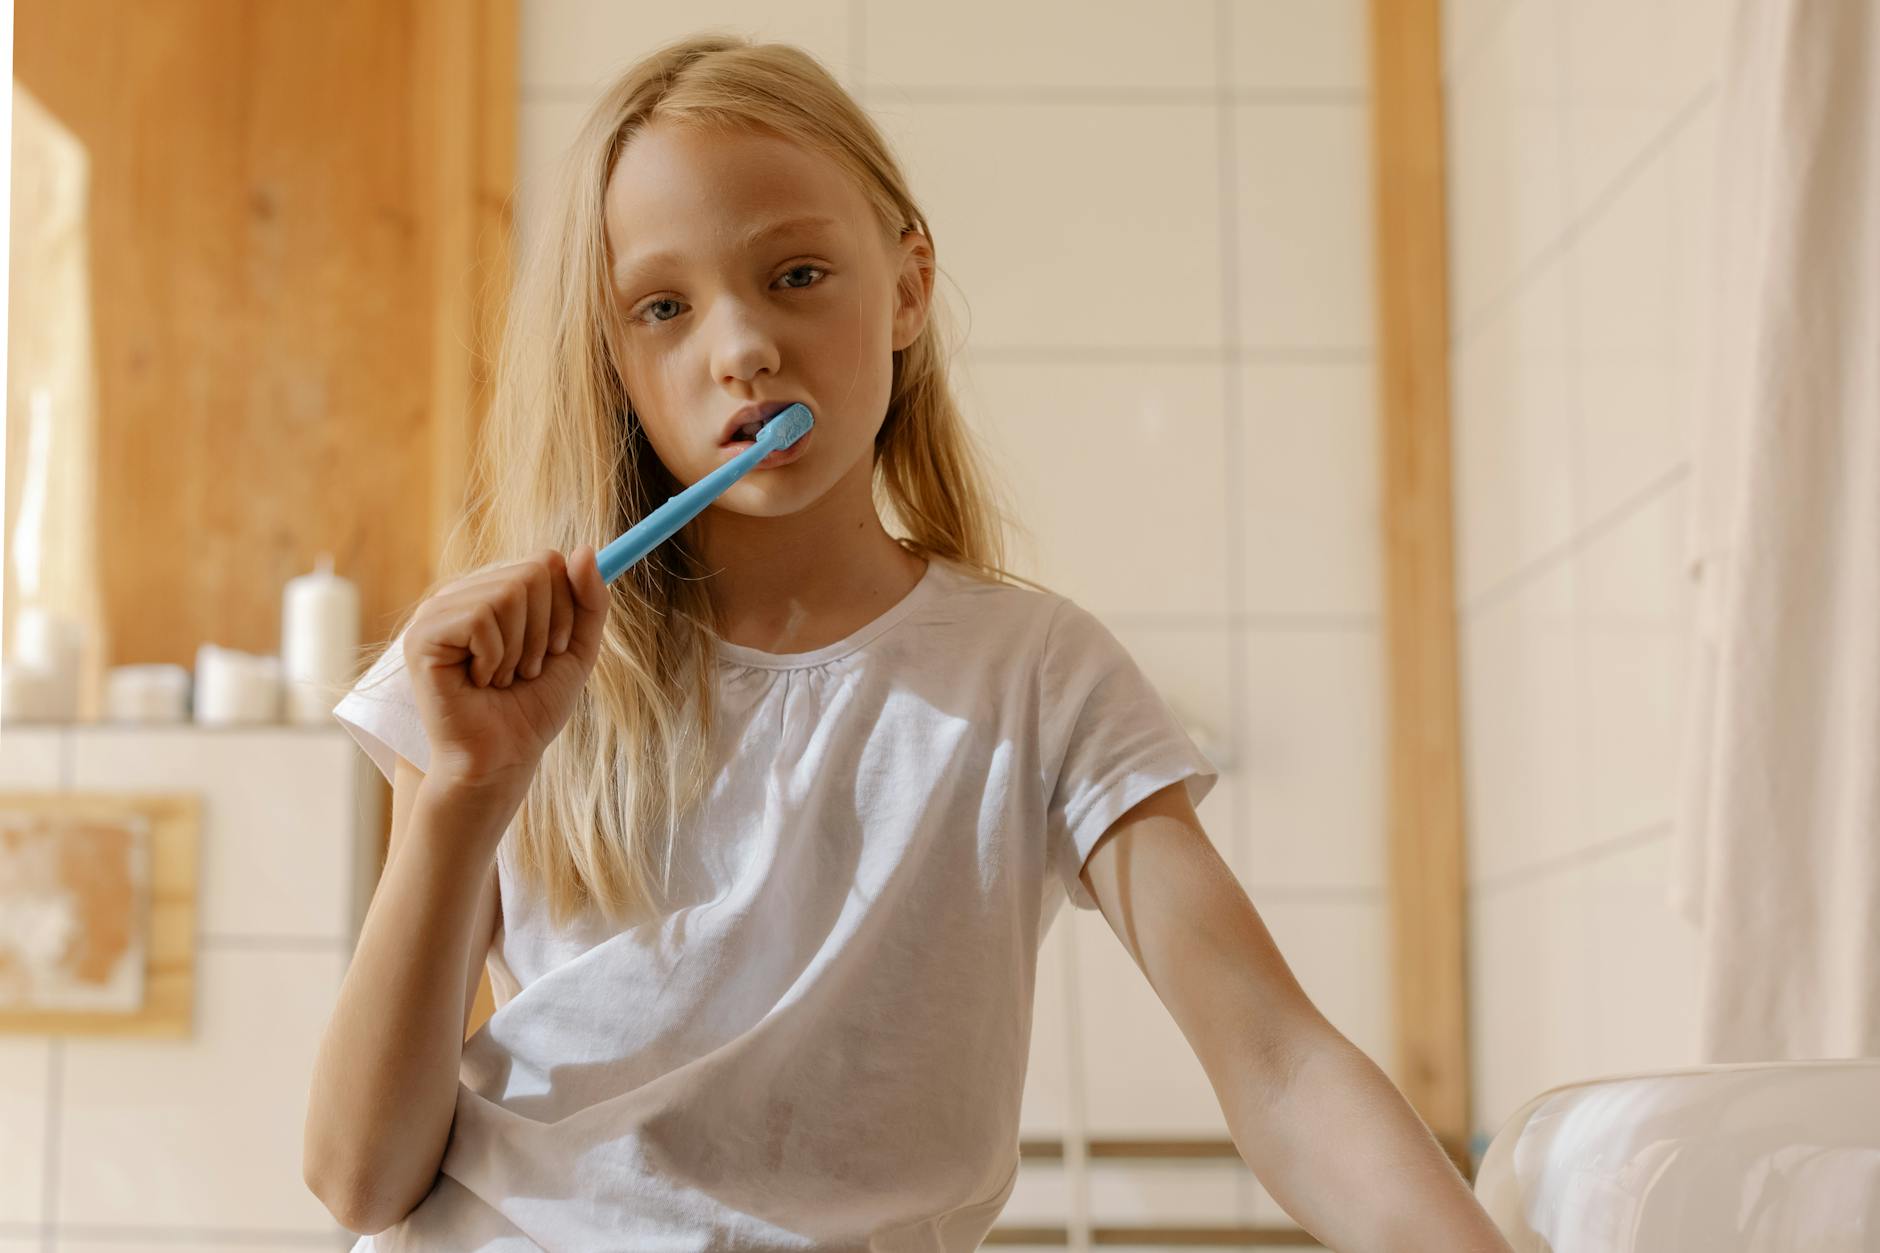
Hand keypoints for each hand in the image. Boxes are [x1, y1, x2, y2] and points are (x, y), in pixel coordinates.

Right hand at [403, 545, 608, 792]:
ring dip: (520, 649)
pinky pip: (481, 617)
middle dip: (546, 630)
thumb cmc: (532, 708)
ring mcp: (438, 611)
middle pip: (534, 572)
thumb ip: (589, 601)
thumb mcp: (576, 649)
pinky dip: (495, 657)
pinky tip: (478, 682)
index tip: (554, 649)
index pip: (548, 562)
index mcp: (495, 591)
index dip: (565, 609)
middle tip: (525, 669)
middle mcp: (464, 594)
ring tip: (500, 678)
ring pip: (509, 592)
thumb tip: (582, 549)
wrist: (503, 758)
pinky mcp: (423, 635)